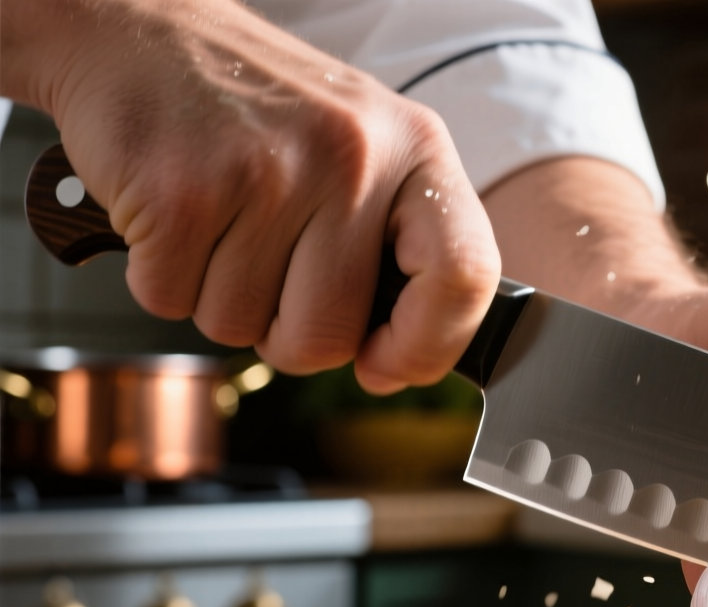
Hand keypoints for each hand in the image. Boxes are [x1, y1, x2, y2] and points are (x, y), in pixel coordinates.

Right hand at [1, 0, 498, 392]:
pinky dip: (161, 278)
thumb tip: (404, 360)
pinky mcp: (181, 193)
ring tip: (217, 222)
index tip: (386, 366)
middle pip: (330, 333)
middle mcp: (352, 156)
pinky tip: (171, 214)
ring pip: (242, 327)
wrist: (135, 29)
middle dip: (289, 337)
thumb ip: (399, 243)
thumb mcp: (364, 148)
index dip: (428, 346)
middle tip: (268, 277)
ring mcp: (267, 172)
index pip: (467, 275)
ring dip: (218, 299)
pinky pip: (172, 301)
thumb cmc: (258, 112)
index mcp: (416, 149)